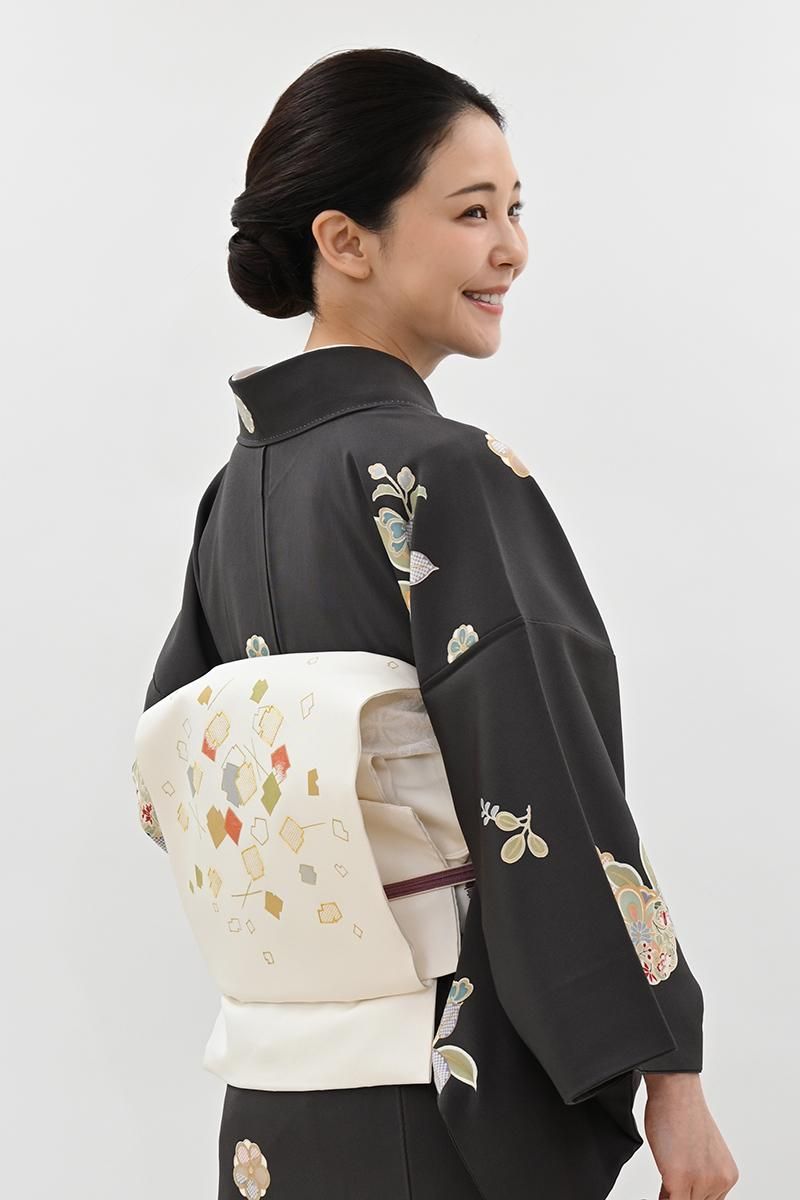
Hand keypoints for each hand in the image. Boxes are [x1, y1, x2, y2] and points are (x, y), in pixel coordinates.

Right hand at [642, 1073, 738, 1198]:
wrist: (676, 1091)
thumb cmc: (682, 1113)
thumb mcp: (699, 1152)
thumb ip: (696, 1176)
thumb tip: (679, 1194)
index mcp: (727, 1174)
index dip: (692, 1195)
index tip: (682, 1191)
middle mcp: (720, 1180)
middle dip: (682, 1194)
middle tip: (670, 1183)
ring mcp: (701, 1181)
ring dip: (672, 1194)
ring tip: (666, 1177)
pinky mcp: (680, 1179)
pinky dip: (663, 1197)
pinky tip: (661, 1184)